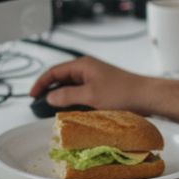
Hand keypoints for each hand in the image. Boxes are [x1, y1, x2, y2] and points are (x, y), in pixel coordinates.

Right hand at [29, 56, 156, 113]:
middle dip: (50, 91)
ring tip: (53, 111)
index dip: (41, 83)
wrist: (147, 97)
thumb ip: (67, 96)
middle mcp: (87, 69)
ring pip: (71, 88)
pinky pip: (81, 94)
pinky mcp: (102, 89)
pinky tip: (72, 112)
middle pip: (62, 79)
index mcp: (83, 65)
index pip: (54, 71)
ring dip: (62, 98)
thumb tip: (50, 97)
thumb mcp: (90, 95)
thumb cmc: (122, 93)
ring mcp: (95, 79)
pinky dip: (74, 102)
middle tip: (40, 105)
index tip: (32, 95)